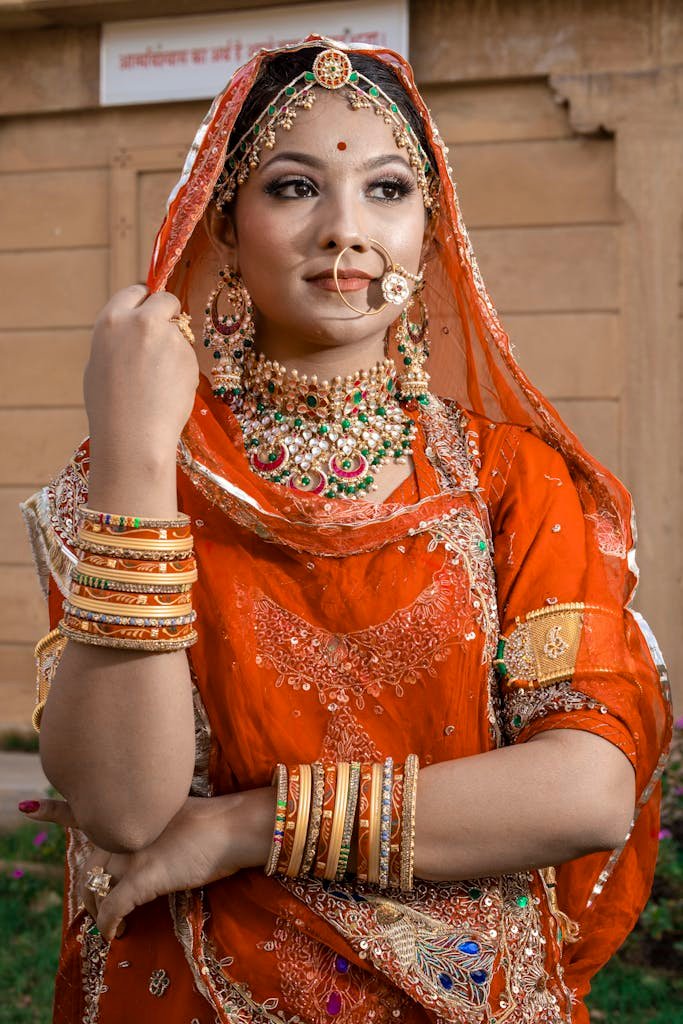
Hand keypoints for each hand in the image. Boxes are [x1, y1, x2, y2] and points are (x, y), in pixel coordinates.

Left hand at [22, 788, 274, 941]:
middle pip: (89, 861)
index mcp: (131, 811)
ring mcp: (133, 852)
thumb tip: (144, 842)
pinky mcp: (145, 876)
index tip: (28, 808)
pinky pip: (114, 907)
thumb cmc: (213, 821)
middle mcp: (125, 829)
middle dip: (88, 887)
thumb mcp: (175, 812)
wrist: (233, 827)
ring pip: (96, 886)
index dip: (53, 810)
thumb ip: (152, 824)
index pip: (82, 809)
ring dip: (97, 908)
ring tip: (110, 921)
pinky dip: (110, 924)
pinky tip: (116, 934)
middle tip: (96, 904)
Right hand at [85, 284, 198, 470]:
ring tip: (159, 381)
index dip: (144, 302)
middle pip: (164, 300)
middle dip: (168, 313)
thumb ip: (119, 339)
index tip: (150, 310)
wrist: (132, 435)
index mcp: (111, 320)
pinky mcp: (189, 356)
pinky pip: (189, 356)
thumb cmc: (109, 407)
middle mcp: (141, 321)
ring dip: (175, 348)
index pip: (135, 292)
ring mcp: (169, 337)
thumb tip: (132, 331)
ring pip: (180, 332)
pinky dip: (184, 369)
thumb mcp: (99, 363)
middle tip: (165, 335)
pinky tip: (170, 391)